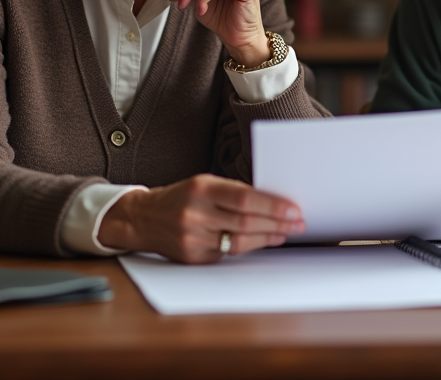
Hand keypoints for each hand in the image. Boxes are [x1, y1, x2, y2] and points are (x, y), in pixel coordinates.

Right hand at [97, 174, 304, 263]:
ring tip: (285, 232)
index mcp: (201, 188)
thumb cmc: (181, 197)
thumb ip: (233, 192)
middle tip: (298, 222)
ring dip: (268, 237)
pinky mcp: (193, 257)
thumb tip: (272, 202)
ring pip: (239, 241)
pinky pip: (227, 253)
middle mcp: (195, 212)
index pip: (245, 198)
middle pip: (246, 221)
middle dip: (277, 223)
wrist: (143, 219)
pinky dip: (249, 247)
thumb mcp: (204, 184)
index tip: (293, 208)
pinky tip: (263, 241)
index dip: (273, 205)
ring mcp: (193, 237)